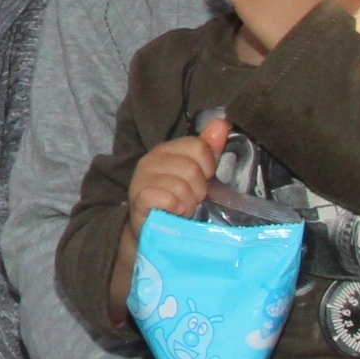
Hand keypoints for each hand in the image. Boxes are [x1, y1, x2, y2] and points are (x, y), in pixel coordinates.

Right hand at [112, 119, 231, 319]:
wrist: (154, 236)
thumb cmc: (178, 204)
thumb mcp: (196, 175)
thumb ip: (208, 148)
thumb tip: (222, 122)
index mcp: (167, 150)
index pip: (198, 147)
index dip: (208, 167)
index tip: (205, 181)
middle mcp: (150, 161)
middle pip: (192, 168)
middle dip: (200, 189)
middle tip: (194, 201)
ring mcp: (141, 180)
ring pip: (181, 185)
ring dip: (189, 203)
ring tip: (184, 211)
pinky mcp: (137, 201)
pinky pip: (163, 197)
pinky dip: (174, 208)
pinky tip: (175, 215)